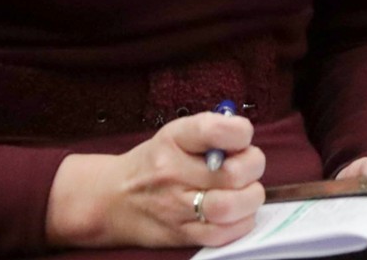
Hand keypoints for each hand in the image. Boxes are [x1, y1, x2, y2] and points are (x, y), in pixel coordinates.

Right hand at [45, 112, 265, 249]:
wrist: (113, 199)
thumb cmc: (154, 162)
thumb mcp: (176, 134)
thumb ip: (212, 131)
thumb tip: (246, 137)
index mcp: (173, 140)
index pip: (214, 130)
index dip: (240, 132)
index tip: (241, 137)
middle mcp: (172, 172)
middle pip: (233, 173)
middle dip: (253, 166)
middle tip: (248, 165)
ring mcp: (176, 208)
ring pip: (231, 207)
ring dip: (250, 197)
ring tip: (245, 190)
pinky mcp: (182, 236)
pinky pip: (224, 233)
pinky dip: (241, 221)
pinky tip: (237, 212)